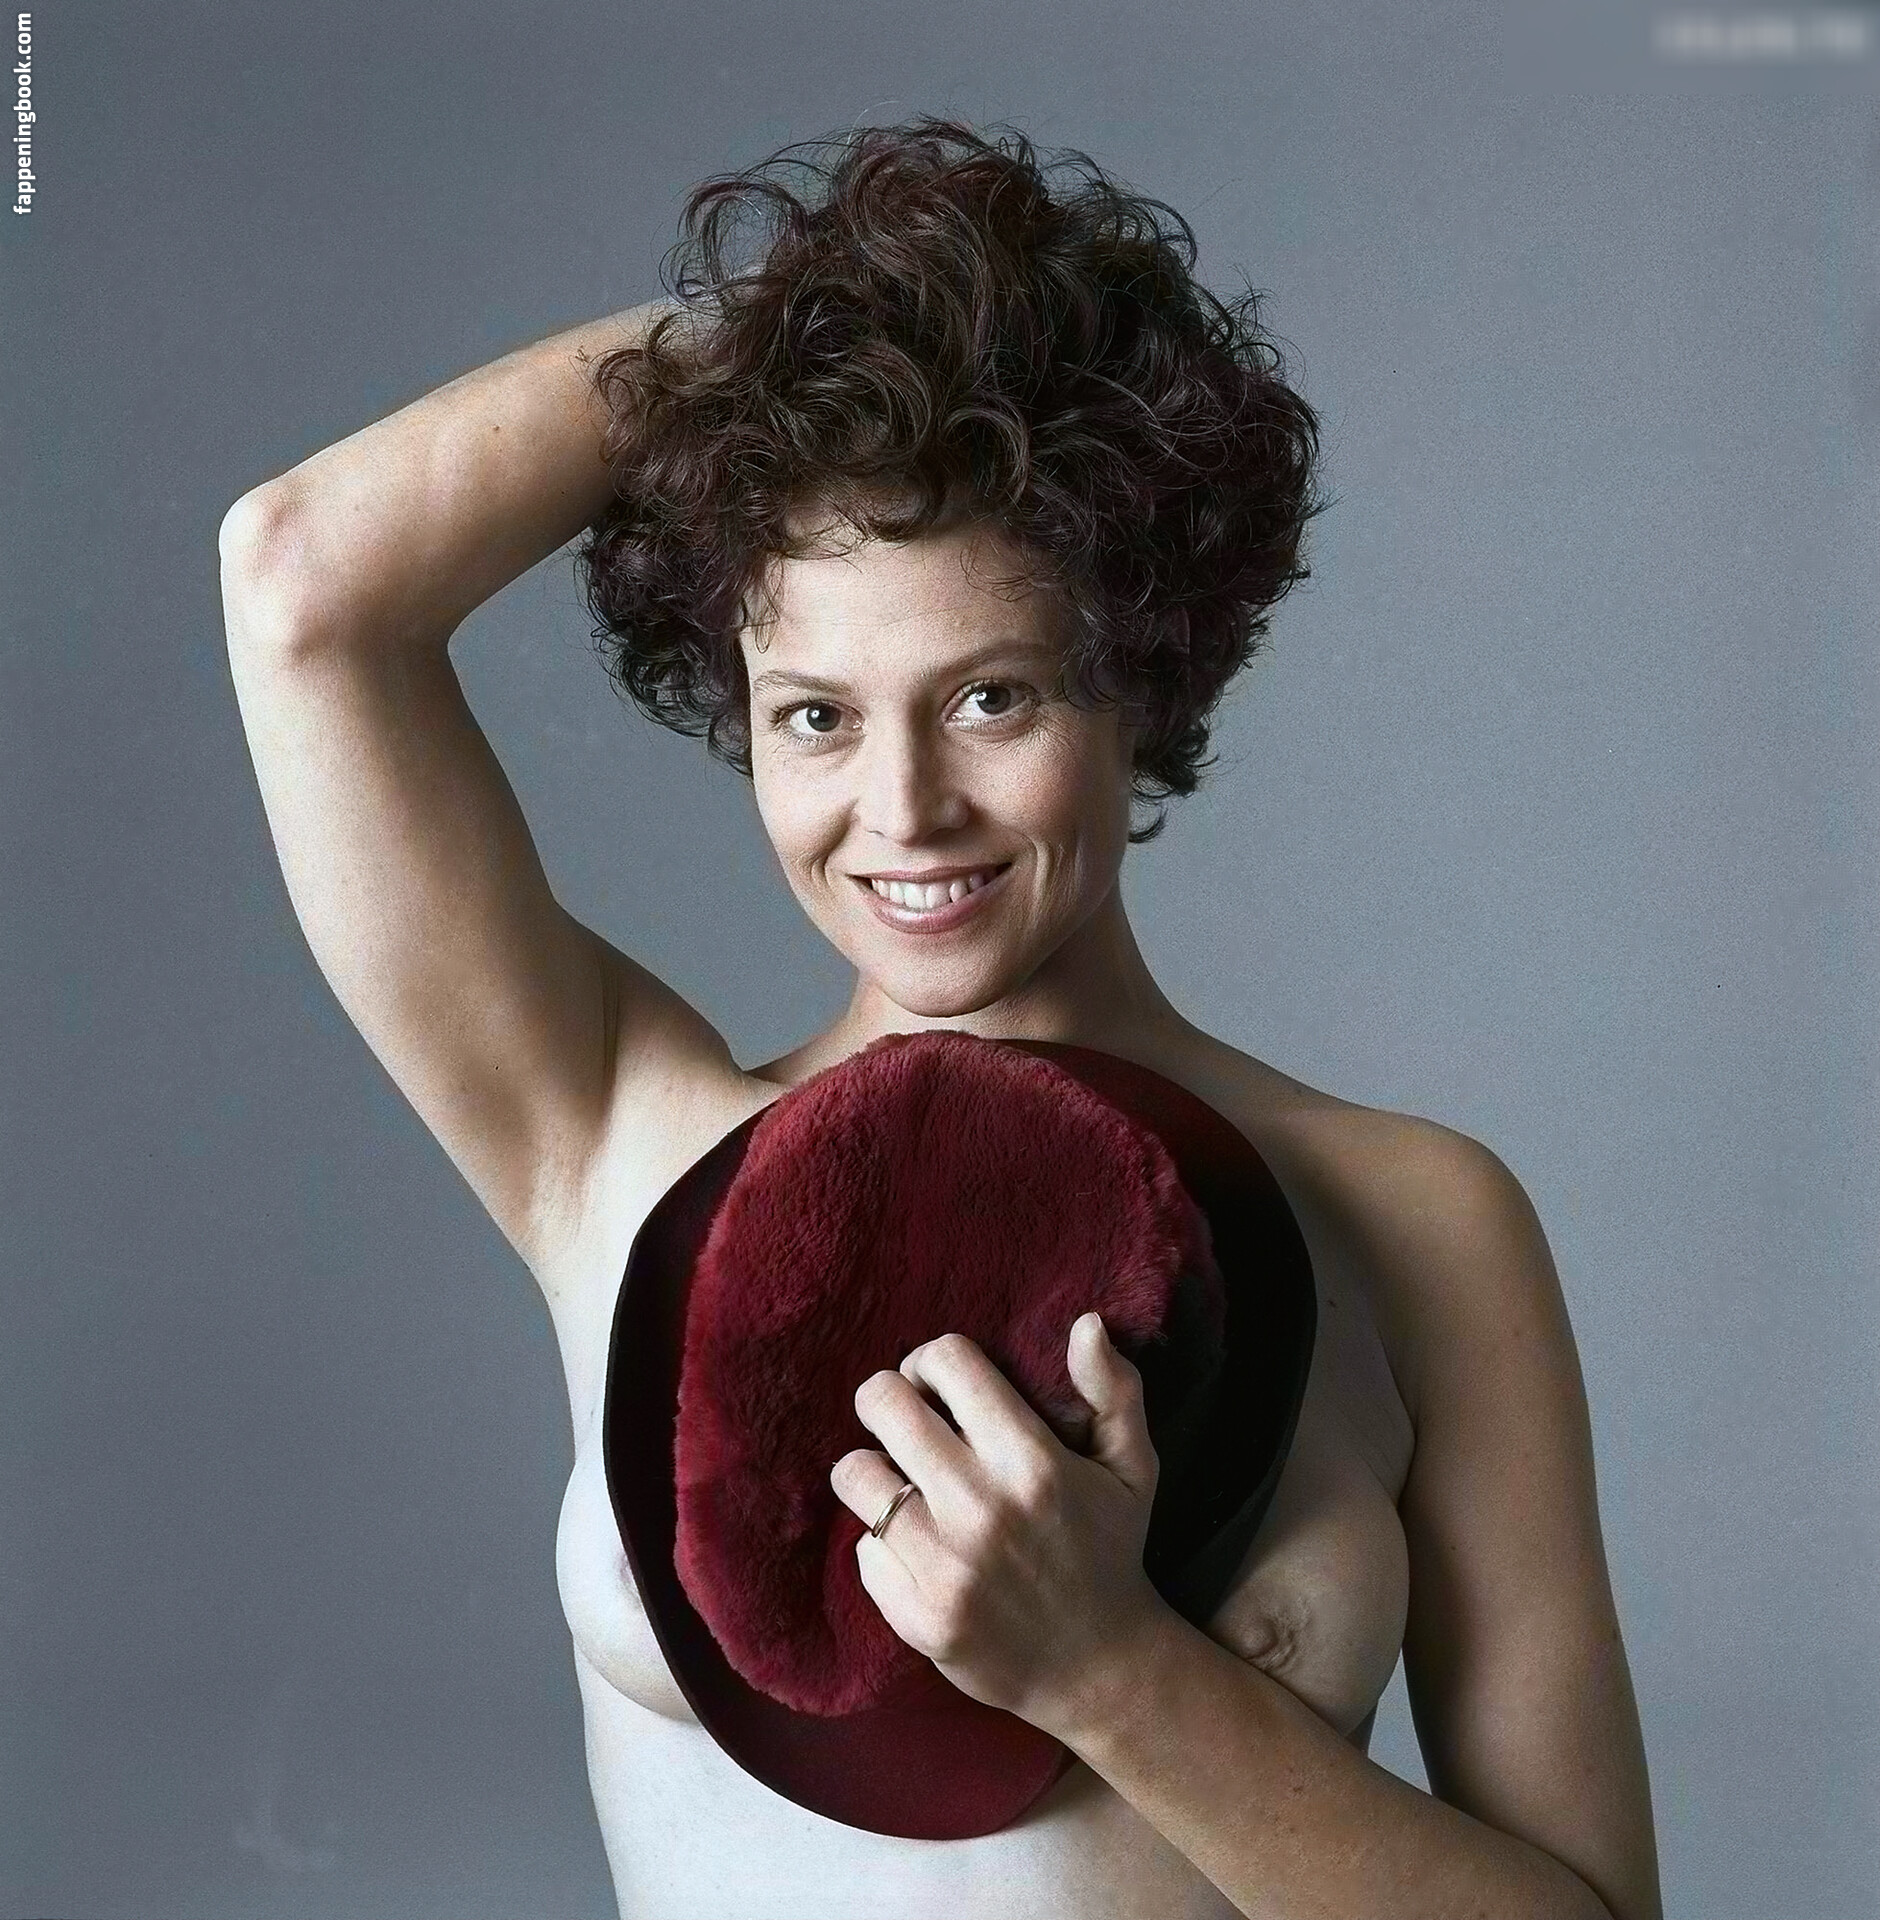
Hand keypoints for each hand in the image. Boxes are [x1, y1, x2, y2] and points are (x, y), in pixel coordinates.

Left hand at [829, 1312, 1171, 1737]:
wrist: (1099, 1671)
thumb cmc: (1109, 1552)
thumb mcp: (1134, 1468)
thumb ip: (1114, 1390)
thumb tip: (1086, 1323)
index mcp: (1032, 1462)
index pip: (946, 1362)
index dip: (931, 1360)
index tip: (935, 1381)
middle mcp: (982, 1508)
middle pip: (883, 1404)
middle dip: (886, 1399)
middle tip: (903, 1419)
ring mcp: (944, 1566)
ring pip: (855, 1474)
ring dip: (874, 1471)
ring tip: (901, 1481)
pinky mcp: (916, 1616)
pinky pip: (862, 1549)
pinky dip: (881, 1543)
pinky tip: (916, 1548)